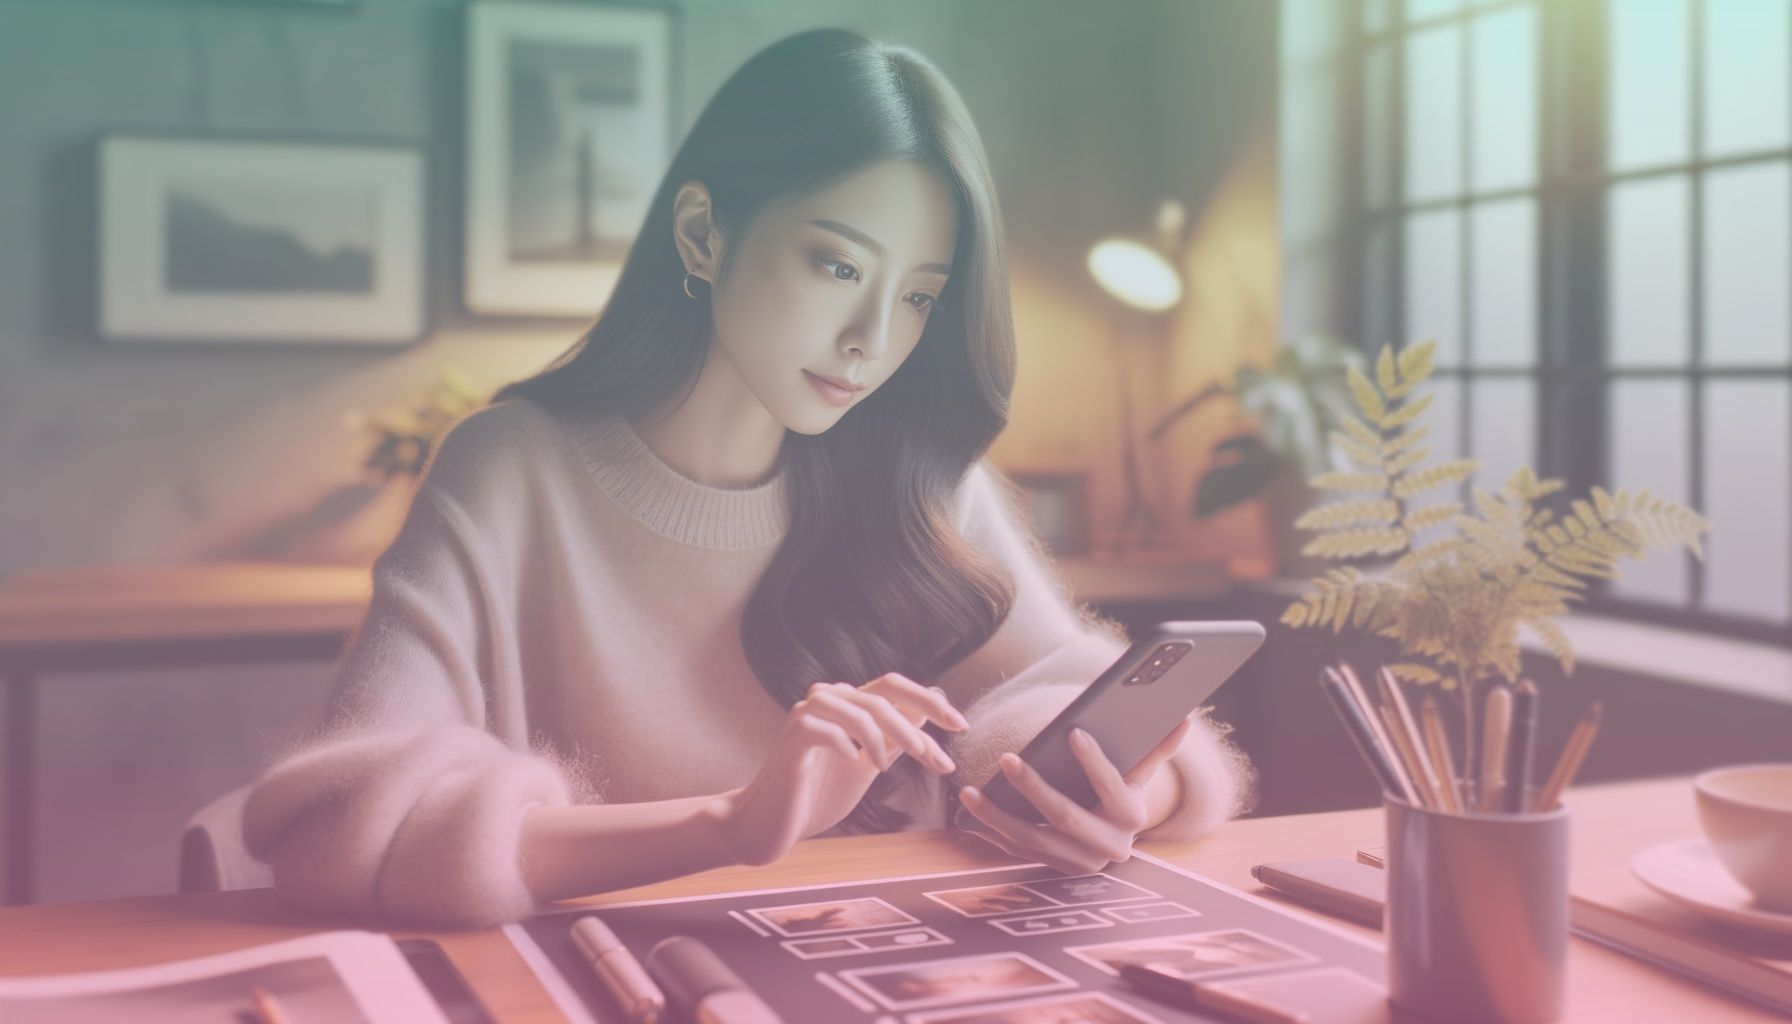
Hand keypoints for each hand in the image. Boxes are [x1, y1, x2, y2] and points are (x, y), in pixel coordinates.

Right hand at [719, 673, 967, 866]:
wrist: (771, 824)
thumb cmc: (818, 794)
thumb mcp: (868, 764)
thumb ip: (895, 738)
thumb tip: (929, 711)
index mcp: (848, 704)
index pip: (894, 686)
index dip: (930, 700)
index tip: (961, 726)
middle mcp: (828, 700)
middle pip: (883, 694)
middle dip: (917, 724)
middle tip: (935, 758)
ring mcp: (807, 715)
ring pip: (860, 708)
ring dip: (886, 736)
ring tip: (888, 767)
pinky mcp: (793, 737)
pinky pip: (827, 728)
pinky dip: (848, 744)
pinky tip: (854, 763)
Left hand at [956, 716, 1192, 874]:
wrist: (1113, 843)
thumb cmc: (1121, 797)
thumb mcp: (1139, 778)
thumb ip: (1156, 750)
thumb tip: (1184, 718)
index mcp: (1131, 818)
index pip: (1112, 787)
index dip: (1094, 761)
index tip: (1072, 732)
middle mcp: (1107, 847)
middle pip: (1066, 817)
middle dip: (1034, 788)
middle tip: (1007, 758)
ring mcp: (1076, 862)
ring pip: (1032, 840)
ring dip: (997, 817)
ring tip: (969, 791)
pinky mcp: (1051, 869)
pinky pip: (1017, 851)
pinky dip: (992, 831)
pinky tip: (970, 810)